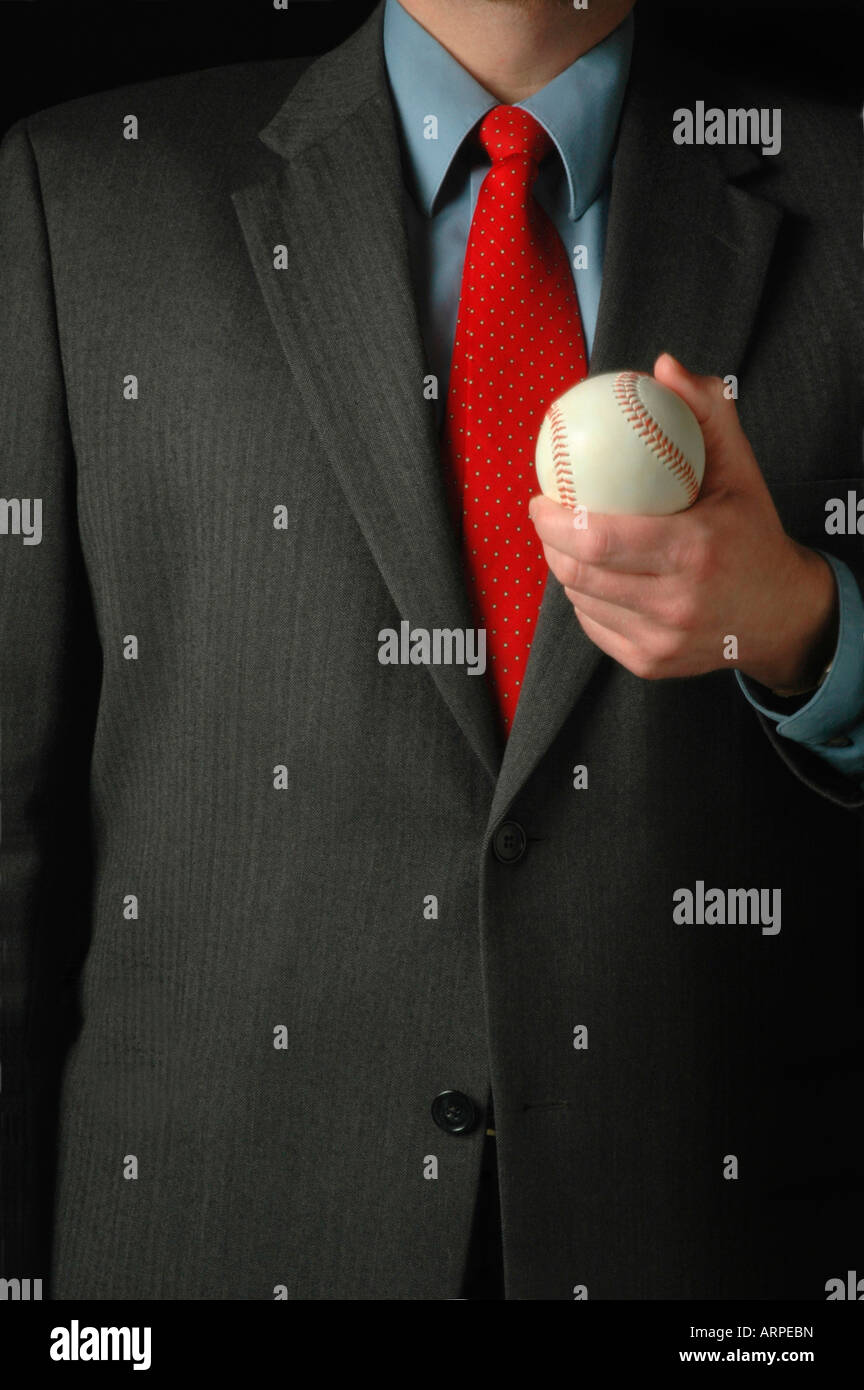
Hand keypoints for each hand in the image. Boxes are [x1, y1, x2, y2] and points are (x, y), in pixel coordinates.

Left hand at [529, 353, 837, 693]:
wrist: (782, 615)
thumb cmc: (753, 533)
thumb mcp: (740, 468)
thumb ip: (705, 411)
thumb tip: (663, 366)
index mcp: (693, 551)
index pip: (598, 540)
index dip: (554, 522)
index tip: (541, 497)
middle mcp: (675, 603)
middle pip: (580, 574)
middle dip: (550, 543)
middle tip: (546, 517)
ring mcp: (661, 641)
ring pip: (582, 601)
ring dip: (564, 570)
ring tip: (565, 541)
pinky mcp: (650, 664)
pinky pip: (595, 626)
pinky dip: (584, 599)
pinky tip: (589, 576)